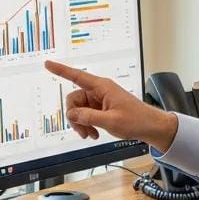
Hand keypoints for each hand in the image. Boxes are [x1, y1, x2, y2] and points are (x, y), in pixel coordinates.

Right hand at [44, 60, 176, 149]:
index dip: (61, 70)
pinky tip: (94, 133)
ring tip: (91, 134)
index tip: (48, 64)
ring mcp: (100, 100)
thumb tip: (71, 114)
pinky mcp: (101, 108)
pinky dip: (87, 125)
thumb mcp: (110, 121)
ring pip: (78, 109)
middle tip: (83, 132)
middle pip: (74, 99)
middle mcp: (99, 91)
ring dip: (81, 124)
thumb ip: (88, 117)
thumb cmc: (136, 120)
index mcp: (102, 87)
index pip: (77, 76)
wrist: (150, 127)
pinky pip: (86, 115)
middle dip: (75, 117)